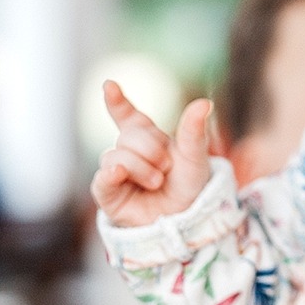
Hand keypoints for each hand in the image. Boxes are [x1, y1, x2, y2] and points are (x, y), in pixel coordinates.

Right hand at [89, 80, 212, 226]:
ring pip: (115, 156)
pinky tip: (118, 173)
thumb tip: (203, 102)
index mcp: (147, 138)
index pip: (128, 117)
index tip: (109, 86)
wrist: (187, 219)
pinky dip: (110, 174)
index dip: (117, 102)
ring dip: (141, 167)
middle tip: (167, 166)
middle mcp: (128, 152)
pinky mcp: (109, 196)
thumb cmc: (190, 186)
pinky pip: (101, 180)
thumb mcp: (195, 156)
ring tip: (157, 181)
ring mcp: (116, 173)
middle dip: (151, 148)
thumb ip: (194, 130)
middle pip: (127, 136)